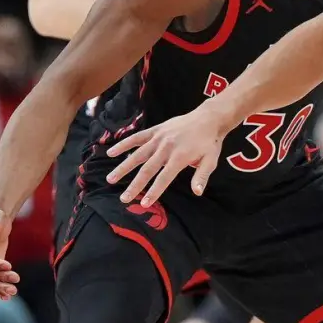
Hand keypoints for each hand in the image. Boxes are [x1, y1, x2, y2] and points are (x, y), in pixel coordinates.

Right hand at [106, 109, 231, 204]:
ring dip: (123, 167)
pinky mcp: (155, 130)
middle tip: (124, 199)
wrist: (208, 118)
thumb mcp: (211, 160)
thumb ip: (202, 176)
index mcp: (180, 157)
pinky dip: (124, 144)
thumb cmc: (210, 143)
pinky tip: (111, 152)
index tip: (144, 204)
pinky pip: (137, 138)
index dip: (154, 191)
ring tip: (111, 179)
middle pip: (147, 169)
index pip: (164, 178)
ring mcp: (159, 138)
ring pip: (138, 154)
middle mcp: (166, 148)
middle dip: (135, 185)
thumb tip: (197, 192)